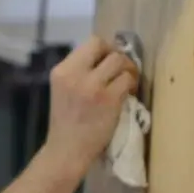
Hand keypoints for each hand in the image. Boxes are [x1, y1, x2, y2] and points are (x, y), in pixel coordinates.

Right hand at [46, 36, 139, 163]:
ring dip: (128, 70)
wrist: (67, 150)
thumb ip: (80, 71)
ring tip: (127, 81)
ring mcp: (93, 86)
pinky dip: (132, 84)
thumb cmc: (67, 121)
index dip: (106, 49)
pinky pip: (127, 80)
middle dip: (119, 56)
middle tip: (122, 70)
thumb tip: (107, 55)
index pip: (91, 42)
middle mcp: (75, 74)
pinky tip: (128, 93)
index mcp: (62, 70)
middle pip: (106, 47)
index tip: (110, 61)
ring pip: (120, 61)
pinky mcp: (109, 99)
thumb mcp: (65, 89)